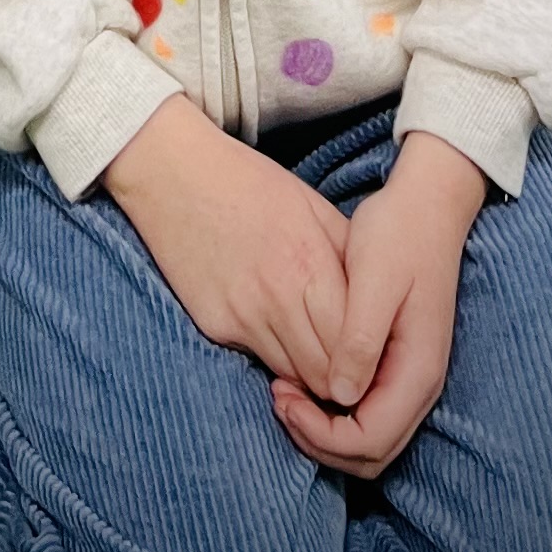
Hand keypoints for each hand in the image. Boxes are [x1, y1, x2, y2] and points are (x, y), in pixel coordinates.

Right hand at [100, 93, 348, 398]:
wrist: (173, 170)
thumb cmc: (248, 182)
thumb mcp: (311, 206)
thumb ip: (347, 255)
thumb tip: (378, 299)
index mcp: (310, 264)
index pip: (354, 345)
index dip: (368, 361)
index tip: (374, 358)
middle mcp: (278, 297)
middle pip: (326, 374)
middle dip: (343, 380)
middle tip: (350, 370)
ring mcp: (242, 315)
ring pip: (292, 378)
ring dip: (308, 375)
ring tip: (316, 355)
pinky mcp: (214, 324)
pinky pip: (257, 360)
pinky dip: (274, 359)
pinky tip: (277, 337)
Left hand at [271, 128, 484, 478]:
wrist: (427, 205)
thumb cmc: (398, 235)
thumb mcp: (374, 281)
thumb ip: (359, 340)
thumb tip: (338, 395)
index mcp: (418, 371)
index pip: (372, 441)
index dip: (323, 436)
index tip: (282, 396)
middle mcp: (421, 385)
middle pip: (372, 453)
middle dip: (320, 441)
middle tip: (277, 399)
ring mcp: (412, 377)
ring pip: (370, 438)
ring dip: (325, 430)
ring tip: (284, 391)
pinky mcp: (399, 363)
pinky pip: (369, 412)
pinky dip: (335, 412)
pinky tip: (304, 379)